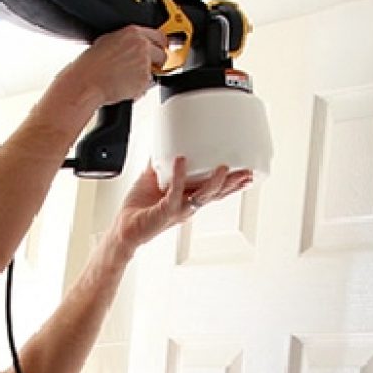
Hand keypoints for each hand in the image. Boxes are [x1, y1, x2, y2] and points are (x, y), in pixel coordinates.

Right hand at [59, 26, 165, 106]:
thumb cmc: (91, 65)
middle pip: (162, 54)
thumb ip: (127, 40)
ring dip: (145, 76)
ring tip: (126, 78)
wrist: (87, 82)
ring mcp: (145, 64)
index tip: (161, 49)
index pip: (159, 35)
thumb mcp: (108, 40)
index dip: (160, 45)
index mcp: (133, 33)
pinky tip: (124, 85)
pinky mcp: (144, 81)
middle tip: (145, 67)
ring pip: (154, 72)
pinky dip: (139, 88)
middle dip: (157, 62)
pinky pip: (147, 86)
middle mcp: (142, 46)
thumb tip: (134, 44)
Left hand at [106, 156, 254, 253]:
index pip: (214, 191)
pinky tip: (182, 162)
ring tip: (224, 169)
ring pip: (202, 196)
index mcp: (188, 199)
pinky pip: (175, 193)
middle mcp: (187, 206)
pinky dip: (179, 177)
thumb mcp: (153, 179)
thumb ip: (160, 163)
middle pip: (216, 194)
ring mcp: (178, 209)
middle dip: (233, 185)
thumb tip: (163, 144)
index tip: (245, 174)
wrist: (124, 228)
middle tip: (248, 173)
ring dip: (214, 183)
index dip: (231, 184)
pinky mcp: (165, 211)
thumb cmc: (139, 210)